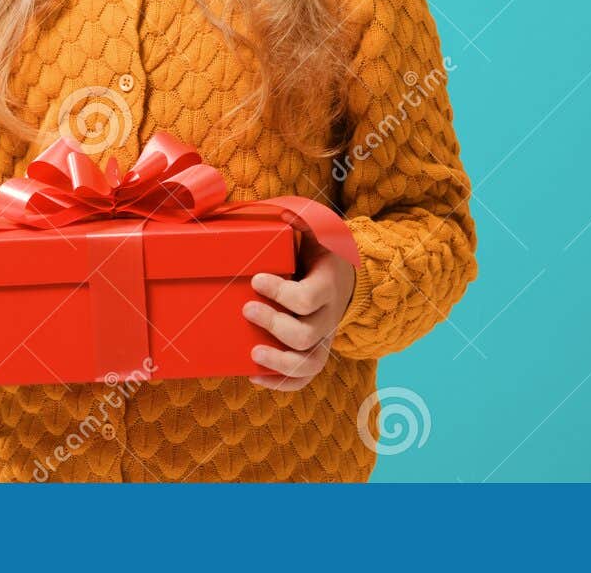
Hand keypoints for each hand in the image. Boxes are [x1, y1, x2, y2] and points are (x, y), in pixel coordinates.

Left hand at [241, 234, 356, 390]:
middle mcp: (329, 316)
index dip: (281, 293)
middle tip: (247, 308)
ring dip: (278, 362)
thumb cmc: (316, 252)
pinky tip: (254, 375)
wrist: (343, 275)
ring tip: (253, 352)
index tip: (257, 280)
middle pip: (305, 334)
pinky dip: (280, 382)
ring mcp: (323, 337)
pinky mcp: (315, 351)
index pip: (308, 298)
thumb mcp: (312, 233)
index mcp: (328, 283)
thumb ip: (295, 222)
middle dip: (272, 324)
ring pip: (308, 363)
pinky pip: (304, 377)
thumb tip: (269, 208)